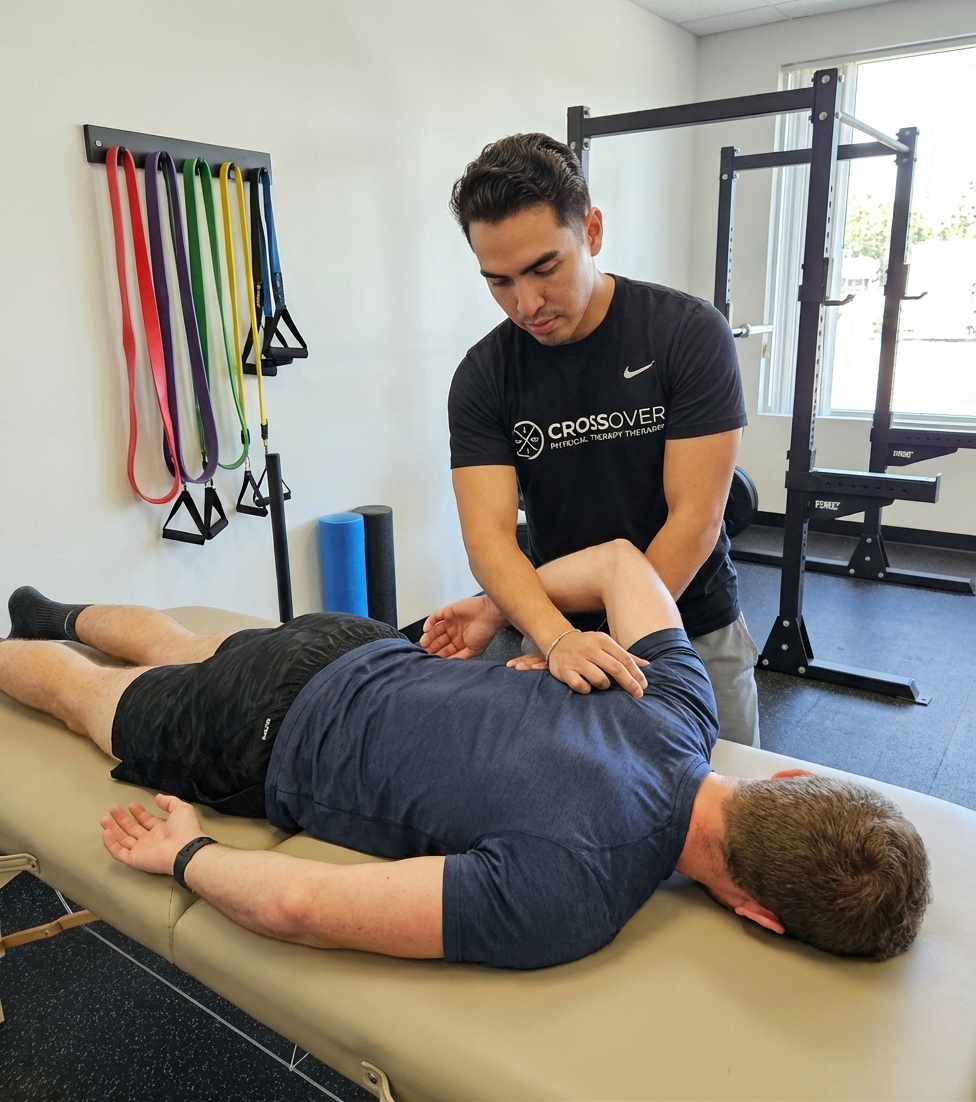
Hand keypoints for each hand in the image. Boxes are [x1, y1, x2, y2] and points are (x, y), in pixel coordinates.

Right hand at [100, 793, 204, 875]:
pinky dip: (110, 843)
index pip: (146, 820)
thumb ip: (169, 801)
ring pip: (122, 840)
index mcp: (162, 829)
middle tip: (112, 808)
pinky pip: (118, 852)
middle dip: (121, 818)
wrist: (184, 850)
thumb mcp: (181, 809)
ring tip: (104, 818)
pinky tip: (106, 832)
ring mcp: (141, 850)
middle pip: (131, 829)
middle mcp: (150, 840)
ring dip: (113, 828)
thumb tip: (159, 797)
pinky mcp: (134, 859)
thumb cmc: (185, 829)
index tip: (130, 804)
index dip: (138, 812)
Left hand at [420, 595, 506, 658]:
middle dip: (431, 647)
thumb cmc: (486, 631)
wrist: (491, 613)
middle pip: (438, 641)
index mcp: (460, 642)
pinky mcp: (448, 611)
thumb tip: (449, 664)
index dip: (438, 654)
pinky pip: (435, 617)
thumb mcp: (474, 650)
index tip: (431, 659)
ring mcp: (450, 622)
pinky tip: (426, 629)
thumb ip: (461, 657)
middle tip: (424, 652)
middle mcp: (454, 633)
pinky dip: (429, 623)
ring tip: (423, 643)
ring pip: (435, 630)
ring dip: (428, 637)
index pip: (445, 650)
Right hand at [516, 630, 648, 697]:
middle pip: (615, 668)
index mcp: (602, 641)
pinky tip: (587, 686)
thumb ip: (625, 655)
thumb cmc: (587, 646)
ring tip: (604, 684)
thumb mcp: (605, 645)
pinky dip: (587, 689)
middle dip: (629, 683)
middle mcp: (590, 649)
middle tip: (638, 694)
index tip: (644, 686)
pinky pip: (581, 686)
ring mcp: (577, 660)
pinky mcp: (565, 671)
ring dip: (605, 685)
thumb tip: (647, 665)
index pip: (624, 658)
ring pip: (599, 679)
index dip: (636, 674)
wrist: (558, 641)